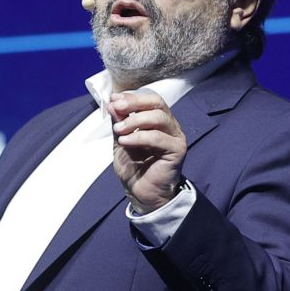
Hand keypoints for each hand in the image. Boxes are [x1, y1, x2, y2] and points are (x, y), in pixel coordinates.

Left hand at [109, 89, 187, 212]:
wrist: (141, 193)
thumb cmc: (134, 168)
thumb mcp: (121, 141)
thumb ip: (119, 122)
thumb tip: (112, 102)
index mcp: (158, 120)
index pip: (149, 99)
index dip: (132, 97)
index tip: (113, 98)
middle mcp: (169, 125)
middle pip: (157, 103)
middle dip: (134, 103)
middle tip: (116, 107)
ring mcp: (175, 137)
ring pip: (159, 117)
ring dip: (135, 121)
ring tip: (119, 130)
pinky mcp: (177, 150)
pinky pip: (159, 138)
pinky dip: (139, 137)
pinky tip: (125, 141)